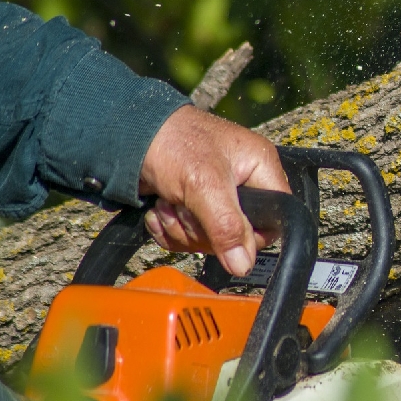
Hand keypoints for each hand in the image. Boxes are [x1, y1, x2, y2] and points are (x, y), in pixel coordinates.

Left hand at [138, 105, 289, 276]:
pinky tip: (160, 210)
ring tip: (169, 202)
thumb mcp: (204, 184)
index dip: (250, 235)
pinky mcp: (193, 208)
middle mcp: (243, 185)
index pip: (275, 220)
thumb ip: (226, 225)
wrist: (126, 135)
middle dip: (203, 229)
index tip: (224, 230)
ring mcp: (216, 199)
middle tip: (186, 207)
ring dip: (182, 228)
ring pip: (210, 240)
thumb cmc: (172, 141)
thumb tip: (243, 265)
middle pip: (238, 237)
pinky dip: (169, 229)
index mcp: (260, 170)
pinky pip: (188, 238)